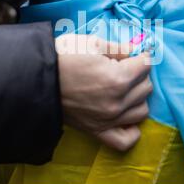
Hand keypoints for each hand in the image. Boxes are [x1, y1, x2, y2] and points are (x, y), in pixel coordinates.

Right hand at [56, 34, 151, 150]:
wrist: (36, 79)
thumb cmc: (63, 57)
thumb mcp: (92, 43)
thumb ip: (120, 48)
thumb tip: (137, 50)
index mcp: (118, 78)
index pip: (146, 65)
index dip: (140, 56)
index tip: (133, 54)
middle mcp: (117, 102)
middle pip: (146, 87)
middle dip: (138, 75)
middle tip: (123, 68)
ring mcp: (109, 120)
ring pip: (142, 110)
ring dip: (137, 98)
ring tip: (123, 89)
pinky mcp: (98, 131)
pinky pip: (126, 140)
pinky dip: (131, 129)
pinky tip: (125, 115)